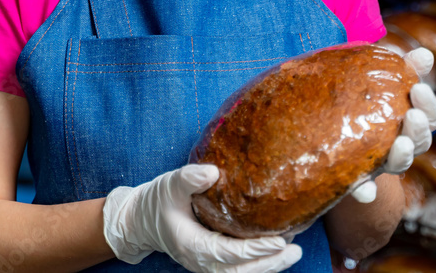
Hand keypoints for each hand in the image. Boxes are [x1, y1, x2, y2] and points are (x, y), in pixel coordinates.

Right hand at [103, 164, 302, 272]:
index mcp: (192, 246)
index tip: (277, 240)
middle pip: (240, 272)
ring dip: (268, 267)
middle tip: (294, 250)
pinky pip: (239, 270)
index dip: (255, 250)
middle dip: (269, 263)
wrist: (142, 220)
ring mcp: (207, 266)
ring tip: (293, 252)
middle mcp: (201, 262)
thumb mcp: (170, 185)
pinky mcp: (213, 263)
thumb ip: (189, 178)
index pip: (228, 253)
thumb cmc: (158, 201)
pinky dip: (259, 264)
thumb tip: (213, 172)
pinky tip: (278, 251)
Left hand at [350, 47, 435, 202]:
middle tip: (412, 115)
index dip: (428, 104)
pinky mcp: (359, 178)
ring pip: (399, 164)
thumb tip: (425, 54)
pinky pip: (364, 188)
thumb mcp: (380, 78)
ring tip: (399, 143)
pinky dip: (366, 191)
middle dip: (419, 129)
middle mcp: (402, 145)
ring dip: (403, 156)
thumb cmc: (362, 97)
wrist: (328, 127)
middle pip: (420, 142)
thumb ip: (402, 67)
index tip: (419, 88)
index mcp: (410, 121)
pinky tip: (365, 192)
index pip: (430, 116)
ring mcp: (382, 163)